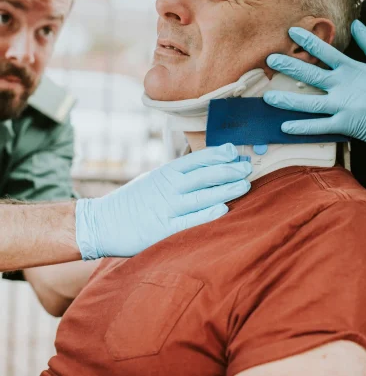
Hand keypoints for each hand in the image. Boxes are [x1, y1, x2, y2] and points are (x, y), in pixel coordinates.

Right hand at [75, 144, 251, 259]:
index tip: (235, 151)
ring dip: (225, 189)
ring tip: (244, 185)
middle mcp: (168, 187)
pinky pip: (188, 221)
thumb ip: (179, 174)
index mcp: (166, 173)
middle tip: (248, 167)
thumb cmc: (133, 201)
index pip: (197, 159)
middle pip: (204, 175)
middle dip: (228, 170)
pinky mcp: (162, 230)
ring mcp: (166, 208)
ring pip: (201, 196)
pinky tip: (223, 210)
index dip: (218, 154)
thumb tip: (208, 165)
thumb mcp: (155, 179)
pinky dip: (206, 214)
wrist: (101, 223)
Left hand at [263, 20, 365, 171]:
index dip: (308, 41)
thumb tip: (357, 25)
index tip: (291, 32)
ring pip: (309, 102)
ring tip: (267, 97)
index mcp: (354, 69)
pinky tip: (285, 127)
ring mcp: (344, 106)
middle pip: (311, 73)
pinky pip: (319, 127)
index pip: (327, 51)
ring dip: (286, 99)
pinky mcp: (346, 125)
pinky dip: (302, 127)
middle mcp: (345, 86)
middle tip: (269, 59)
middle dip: (288, 65)